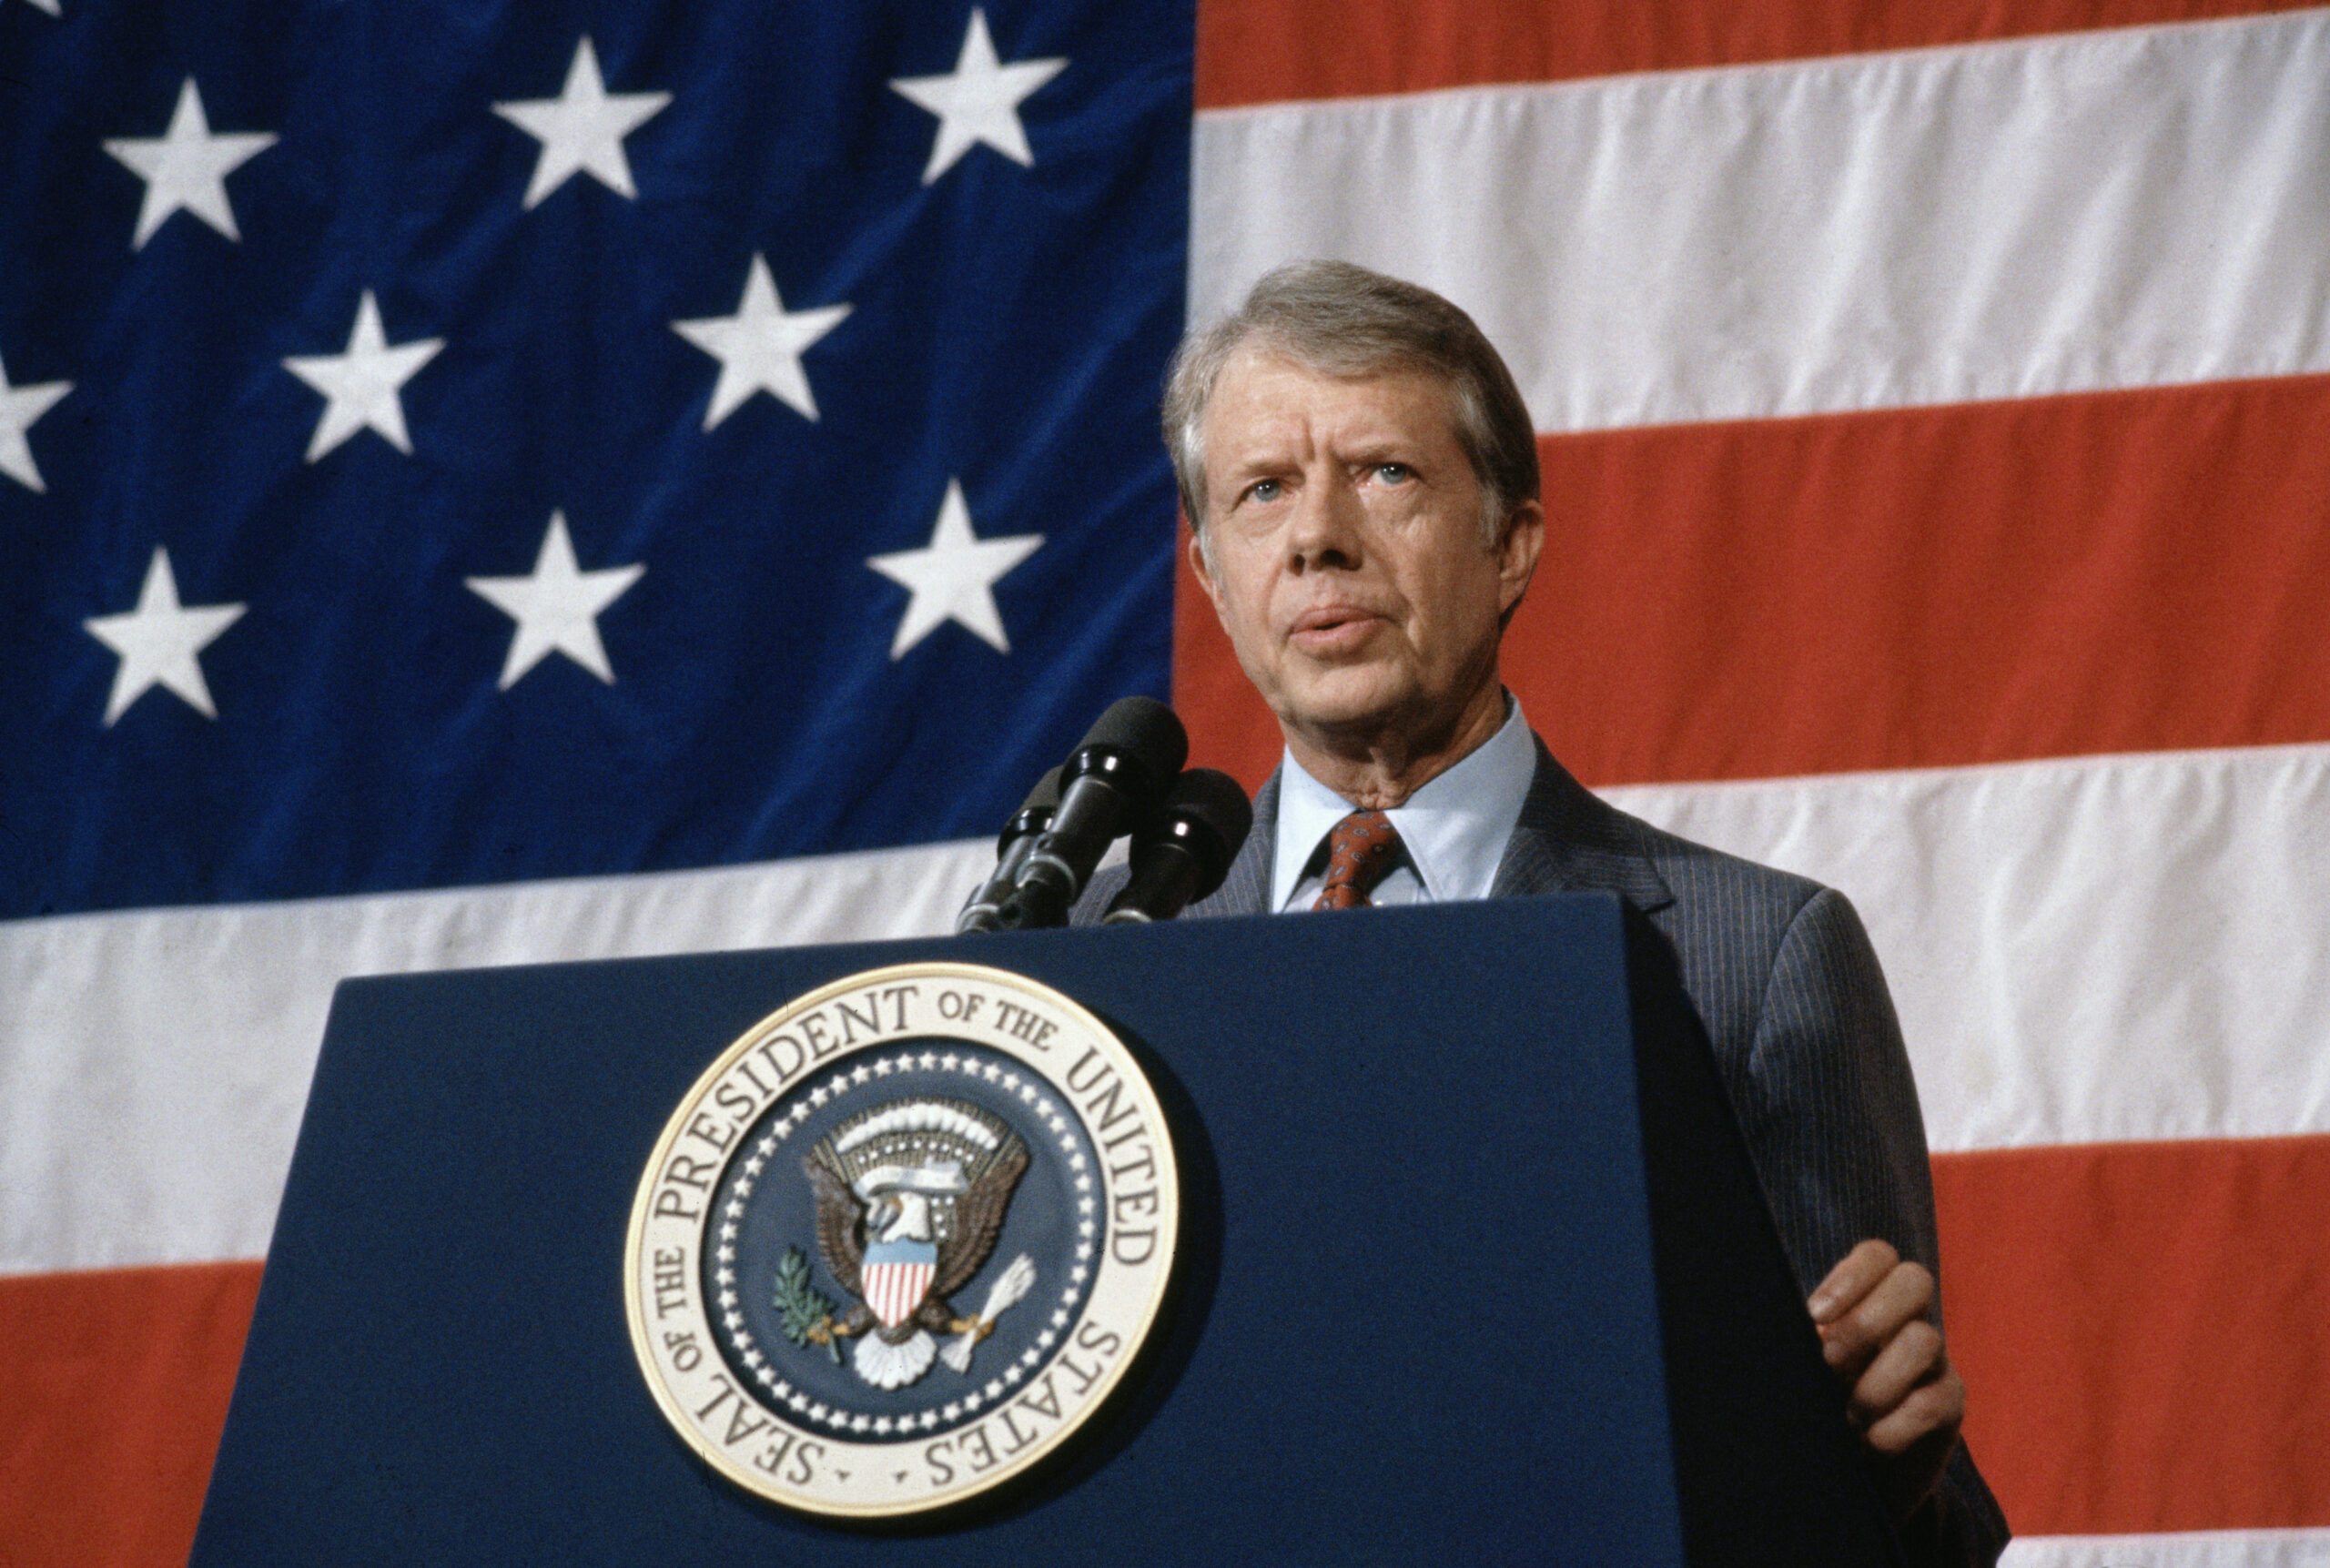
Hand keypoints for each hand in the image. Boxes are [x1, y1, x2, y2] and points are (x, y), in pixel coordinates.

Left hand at [1808, 1239, 1965, 1519]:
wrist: (1860, 1466)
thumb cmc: (1823, 1396)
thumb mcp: (1807, 1361)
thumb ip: (1802, 1337)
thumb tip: (1802, 1331)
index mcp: (1872, 1297)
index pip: (1878, 1256)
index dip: (1851, 1276)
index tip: (1815, 1315)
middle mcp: (1910, 1319)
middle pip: (1915, 1279)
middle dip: (1866, 1321)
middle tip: (1829, 1361)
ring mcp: (1938, 1359)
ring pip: (1925, 1340)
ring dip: (1876, 1382)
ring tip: (1847, 1414)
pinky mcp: (1951, 1404)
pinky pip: (1933, 1403)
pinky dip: (1894, 1425)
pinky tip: (1871, 1441)